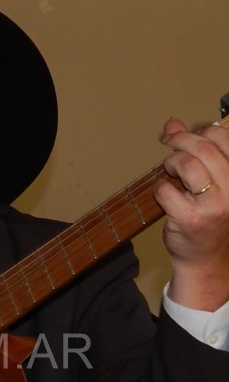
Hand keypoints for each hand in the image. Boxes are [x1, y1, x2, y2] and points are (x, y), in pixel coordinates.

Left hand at [156, 117, 228, 310]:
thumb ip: (193, 150)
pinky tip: (164, 196)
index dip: (198, 131)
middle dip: (180, 141)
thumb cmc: (206, 216)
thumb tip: (172, 124)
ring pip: (188, 165)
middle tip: (167, 146)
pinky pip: (167, 191)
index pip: (223, 138)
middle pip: (204, 148)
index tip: (182, 135)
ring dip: (170, 163)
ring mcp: (213, 205)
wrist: (203, 257)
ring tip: (169, 171)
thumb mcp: (208, 180)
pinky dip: (159, 189)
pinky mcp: (190, 220)